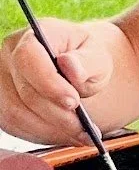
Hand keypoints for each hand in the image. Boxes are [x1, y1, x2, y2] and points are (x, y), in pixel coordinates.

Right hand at [0, 19, 114, 145]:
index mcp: (36, 34)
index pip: (29, 58)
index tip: (73, 102)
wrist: (77, 69)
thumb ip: (87, 61)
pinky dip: (40, 134)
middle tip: (83, 127)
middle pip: (24, 91)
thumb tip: (70, 66)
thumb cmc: (87, 60)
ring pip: (15, 113)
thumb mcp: (98, 56)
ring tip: (78, 134)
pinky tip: (63, 135)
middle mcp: (10, 53)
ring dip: (49, 129)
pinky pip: (13, 124)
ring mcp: (0, 78)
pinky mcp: (0, 101)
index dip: (49, 83)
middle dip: (56, 114)